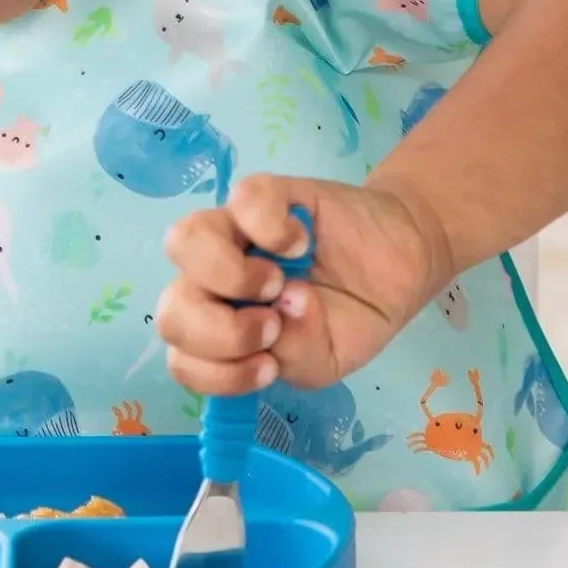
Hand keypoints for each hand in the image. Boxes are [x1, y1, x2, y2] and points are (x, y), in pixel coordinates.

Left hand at [156, 174, 453, 394]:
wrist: (396, 265)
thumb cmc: (349, 316)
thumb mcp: (325, 361)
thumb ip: (294, 356)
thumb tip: (280, 313)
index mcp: (222, 329)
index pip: (182, 358)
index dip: (216, 374)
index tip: (268, 368)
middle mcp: (214, 282)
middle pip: (171, 309)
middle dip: (220, 333)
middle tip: (271, 327)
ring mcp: (232, 232)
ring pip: (183, 243)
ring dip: (230, 276)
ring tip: (278, 285)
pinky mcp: (263, 193)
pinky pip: (241, 201)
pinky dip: (271, 228)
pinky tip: (301, 244)